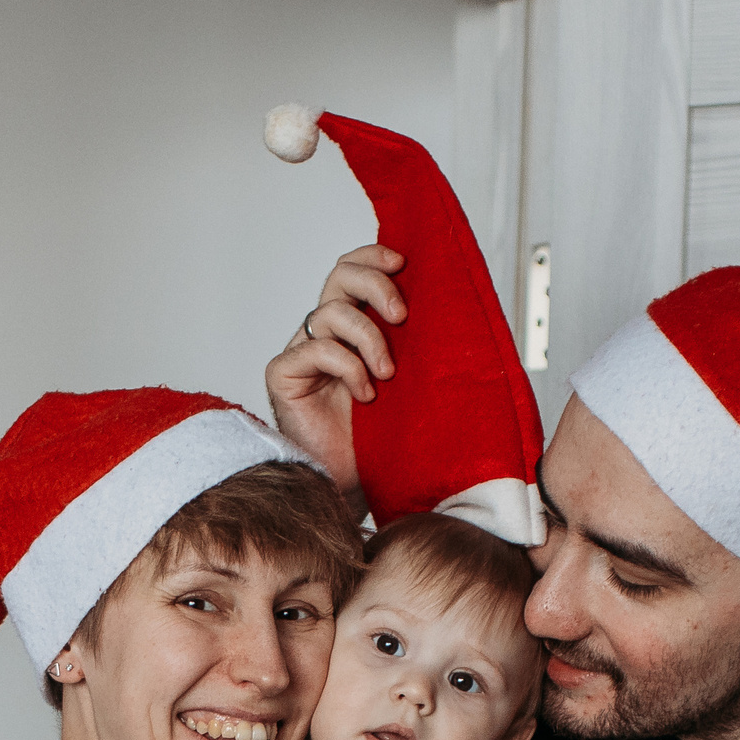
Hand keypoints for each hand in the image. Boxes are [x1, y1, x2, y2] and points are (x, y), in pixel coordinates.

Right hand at [264, 244, 405, 510]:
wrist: (355, 483)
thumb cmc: (381, 437)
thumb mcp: (410, 381)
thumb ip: (417, 344)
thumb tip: (455, 307)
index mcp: (352, 327)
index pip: (353, 270)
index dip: (374, 256)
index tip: (404, 263)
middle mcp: (325, 334)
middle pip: (340, 276)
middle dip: (376, 285)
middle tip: (401, 316)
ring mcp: (302, 353)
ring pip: (330, 312)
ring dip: (369, 337)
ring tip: (388, 373)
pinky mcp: (284, 375)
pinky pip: (317, 349)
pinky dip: (348, 367)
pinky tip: (365, 394)